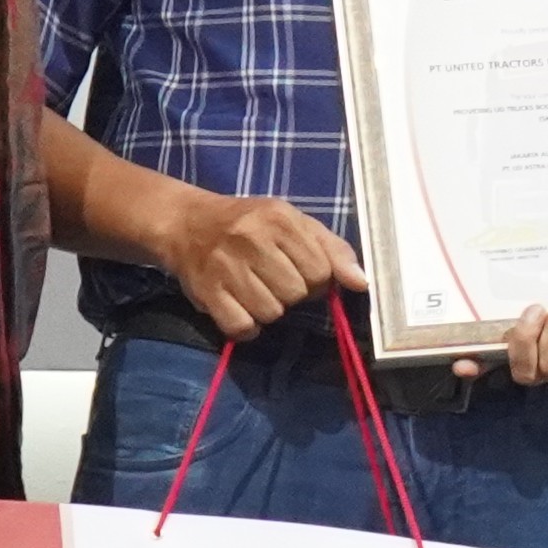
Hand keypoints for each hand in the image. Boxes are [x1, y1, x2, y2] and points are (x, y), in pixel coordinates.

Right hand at [145, 190, 364, 338]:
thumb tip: (361, 283)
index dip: (318, 278)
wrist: (187, 223)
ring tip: (256, 290)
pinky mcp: (206, 293)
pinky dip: (246, 326)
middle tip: (275, 279)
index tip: (302, 271)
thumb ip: (332, 249)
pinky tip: (241, 307)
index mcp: (279, 218)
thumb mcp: (294, 223)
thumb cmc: (250, 224)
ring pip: (272, 313)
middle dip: (293, 293)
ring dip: (269, 309)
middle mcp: (250, 240)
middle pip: (297, 293)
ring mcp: (225, 267)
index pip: (321, 270)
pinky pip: (242, 328)